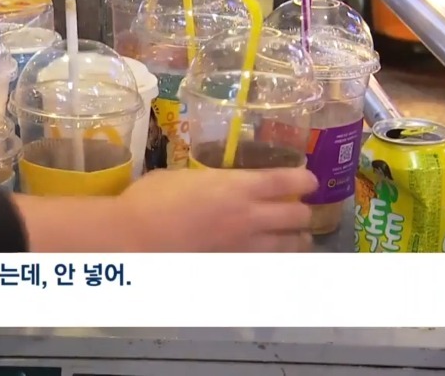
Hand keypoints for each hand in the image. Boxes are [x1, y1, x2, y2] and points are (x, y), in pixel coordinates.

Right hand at [115, 168, 317, 251]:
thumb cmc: (151, 198)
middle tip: (299, 212)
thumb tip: (215, 184)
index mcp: (239, 187)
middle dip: (303, 214)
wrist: (134, 237)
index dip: (305, 181)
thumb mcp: (183, 176)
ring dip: (296, 242)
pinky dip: (274, 263)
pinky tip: (270, 262)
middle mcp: (250, 217)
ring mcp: (244, 247)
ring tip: (297, 240)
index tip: (310, 182)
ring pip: (289, 247)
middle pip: (298, 216)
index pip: (288, 182)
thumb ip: (210, 180)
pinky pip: (266, 267)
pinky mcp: (233, 269)